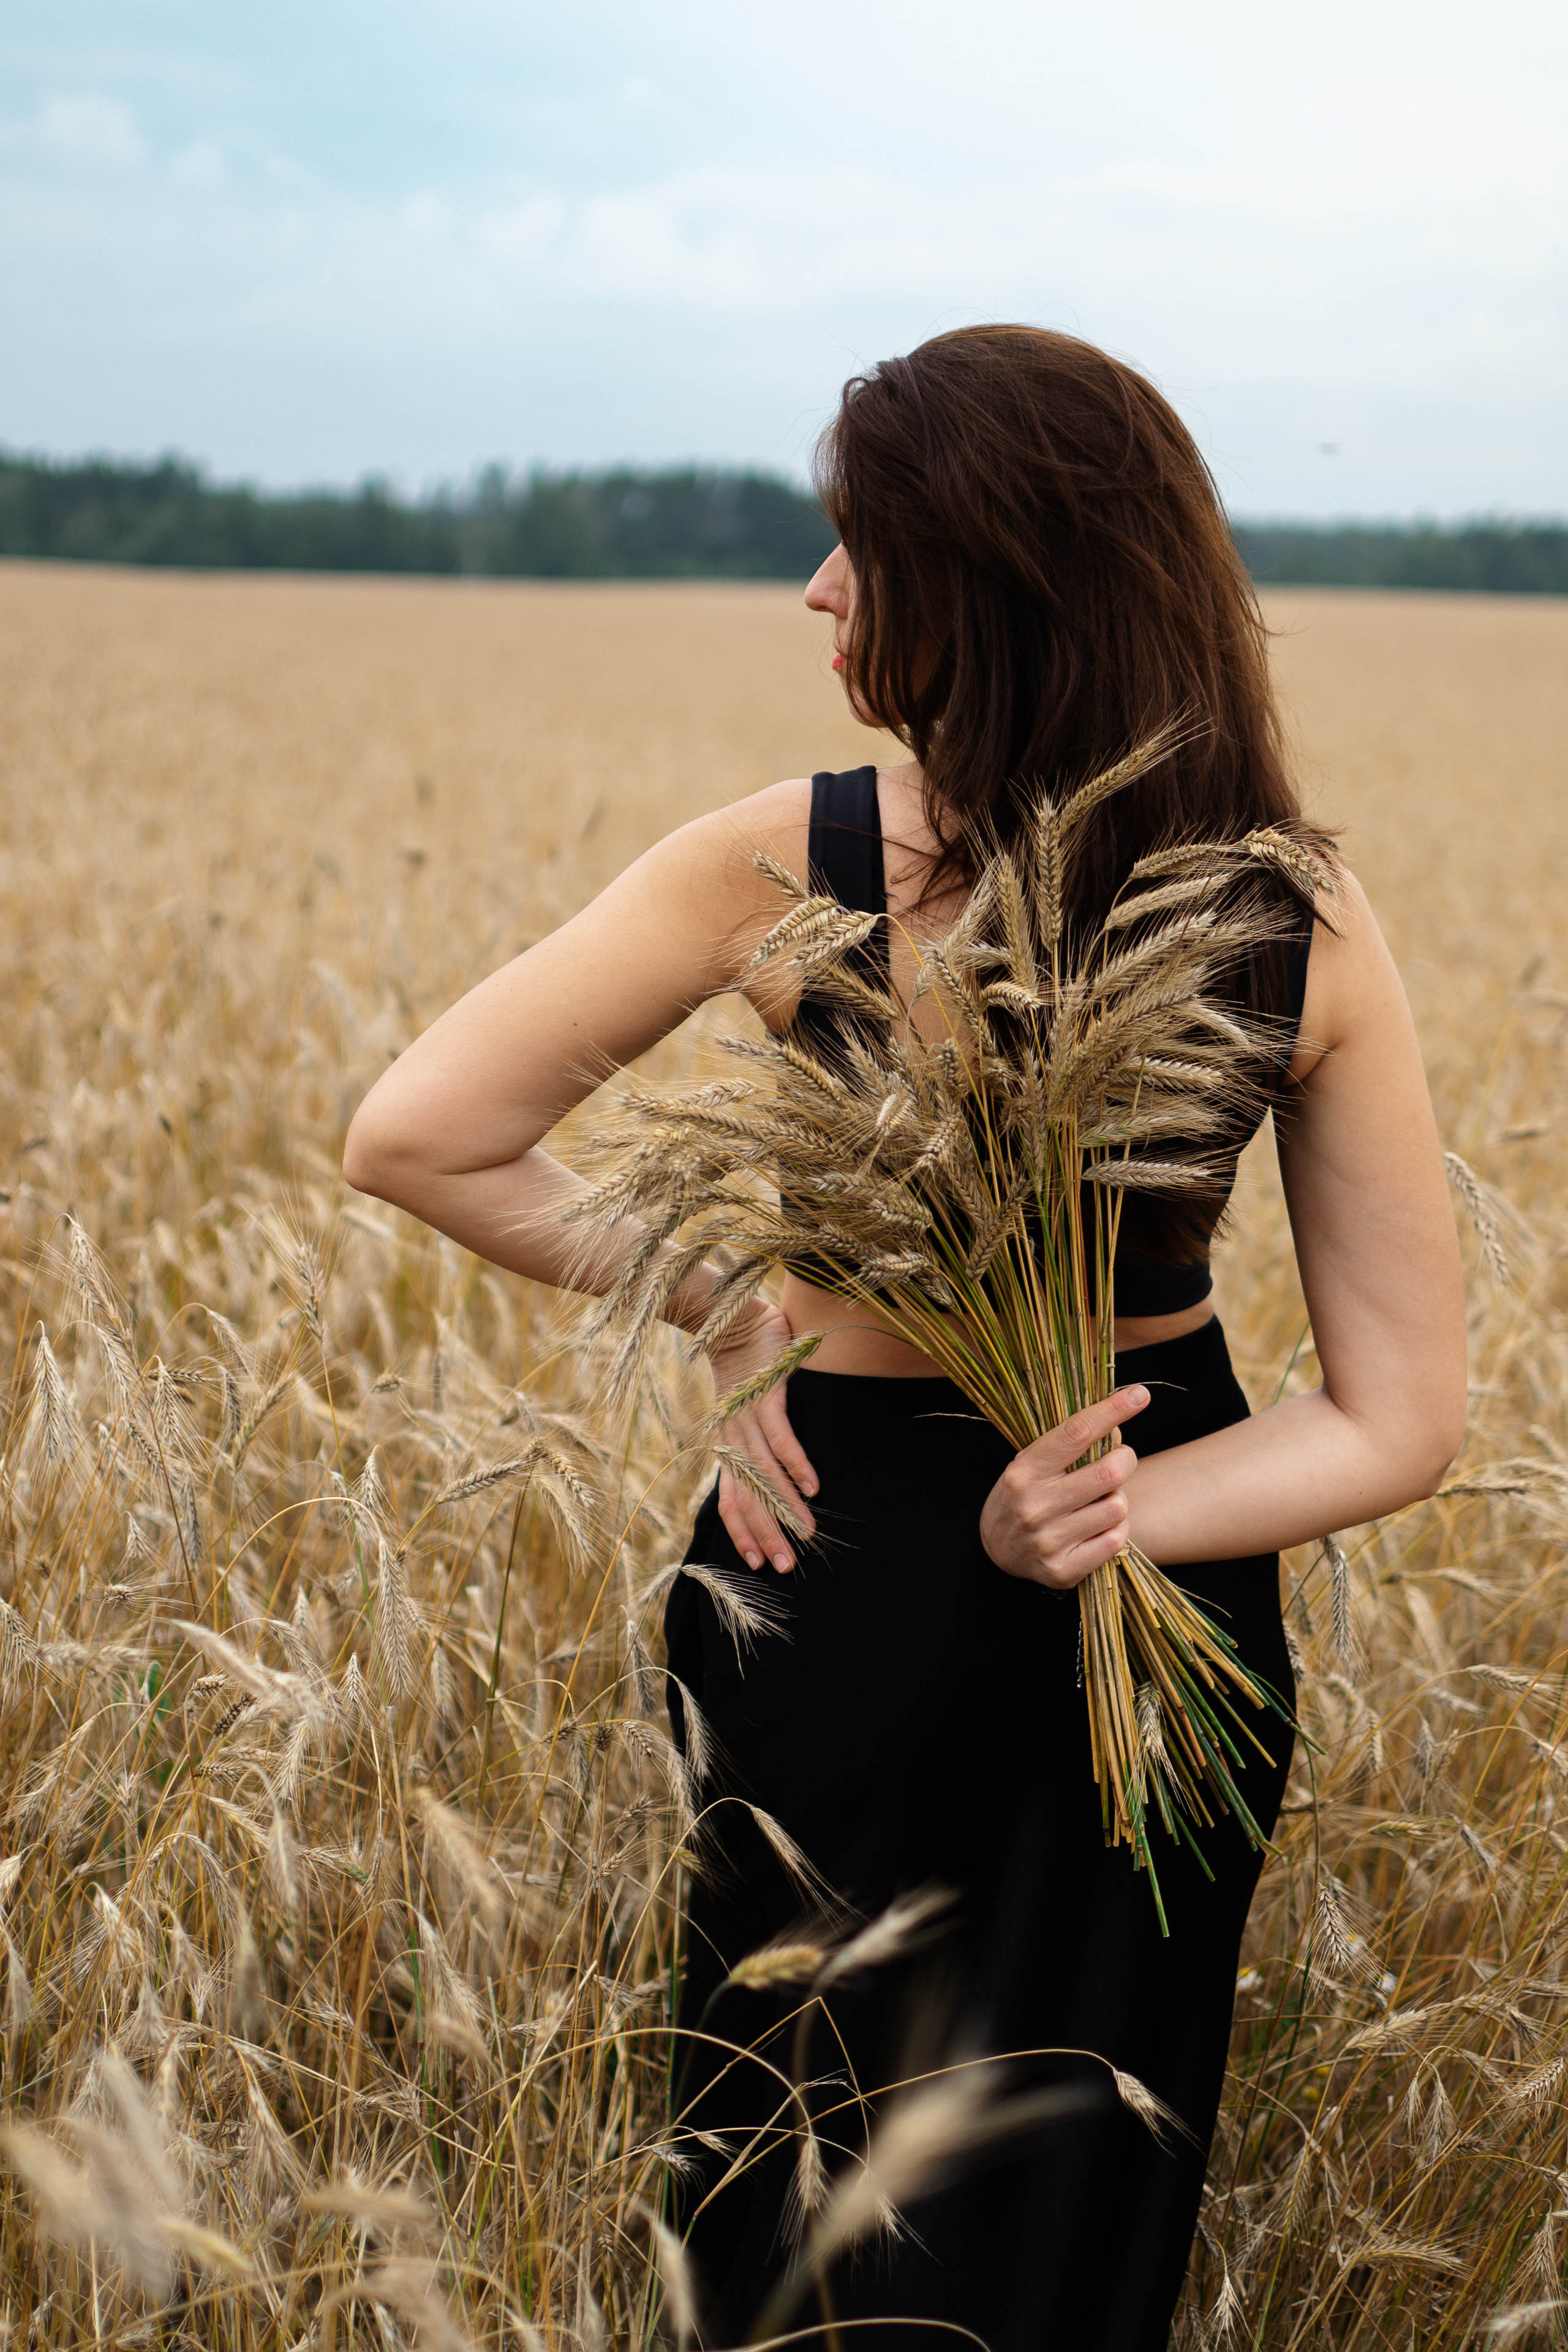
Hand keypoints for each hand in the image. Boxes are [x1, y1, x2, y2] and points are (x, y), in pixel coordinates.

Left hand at [708, 1300, 818, 1571]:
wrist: (731, 1320)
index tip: (756, 1562)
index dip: (742, 1531)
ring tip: (806, 1533)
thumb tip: (779, 1479)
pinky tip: (812, 1486)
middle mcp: (732, 1439)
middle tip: (785, 1565)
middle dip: (765, 1533)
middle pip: (746, 1495)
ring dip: (784, 1505)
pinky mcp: (764, 1395)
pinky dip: (795, 1462)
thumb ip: (756, 1444)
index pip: (730, 1499)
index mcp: (726, 1447)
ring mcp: (746, 1417)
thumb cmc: (746, 1370)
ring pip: (763, 1472)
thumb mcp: (746, 1414)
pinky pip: (779, 1436)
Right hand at [979, 1386, 1149, 1590]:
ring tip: (1100, 1500)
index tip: (1139, 1394)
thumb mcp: (1032, 1463)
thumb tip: (1118, 1422)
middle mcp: (1034, 1505)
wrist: (996, 1552)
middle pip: (1109, 1471)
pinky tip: (1099, 1526)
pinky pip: (1116, 1540)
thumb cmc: (1023, 1495)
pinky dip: (1116, 1529)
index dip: (1112, 1410)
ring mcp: (1048, 1540)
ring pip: (1117, 1507)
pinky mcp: (1063, 1569)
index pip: (1076, 1432)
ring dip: (1118, 1499)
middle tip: (1120, 1459)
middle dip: (1125, 1459)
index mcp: (1024, 1471)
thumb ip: (1070, 1445)